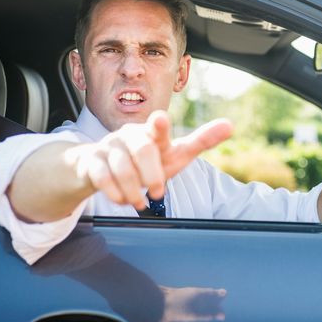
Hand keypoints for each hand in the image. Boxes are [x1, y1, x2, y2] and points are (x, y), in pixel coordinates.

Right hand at [72, 111, 232, 208]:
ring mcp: (109, 147)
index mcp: (152, 132)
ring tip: (140, 201)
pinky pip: (101, 177)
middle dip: (152, 175)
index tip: (160, 121)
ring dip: (134, 189)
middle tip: (158, 191)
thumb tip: (230, 125)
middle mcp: (130, 135)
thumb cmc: (145, 160)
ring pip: (121, 167)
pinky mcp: (91, 162)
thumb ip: (201, 140)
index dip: (160, 126)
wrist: (100, 168)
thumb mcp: (174, 153)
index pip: (159, 127)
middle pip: (143, 150)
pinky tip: (123, 199)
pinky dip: (115, 193)